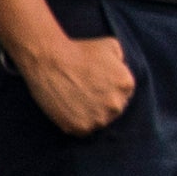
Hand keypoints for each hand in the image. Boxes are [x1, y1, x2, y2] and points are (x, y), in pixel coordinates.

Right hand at [10, 28, 138, 135]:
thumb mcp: (110, 45)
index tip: (94, 85)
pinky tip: (67, 108)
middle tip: (82, 93)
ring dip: (89, 115)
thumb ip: (121, 60)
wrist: (49, 59)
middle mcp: (117, 105)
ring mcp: (99, 119)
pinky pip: (82, 130)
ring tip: (73, 100)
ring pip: (98, 122)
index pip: (122, 95)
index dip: (107, 90)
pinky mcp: (80, 128)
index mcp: (127, 86)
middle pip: (112, 110)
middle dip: (100, 103)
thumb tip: (121, 68)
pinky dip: (75, 122)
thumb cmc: (78, 50)